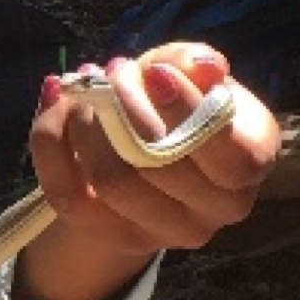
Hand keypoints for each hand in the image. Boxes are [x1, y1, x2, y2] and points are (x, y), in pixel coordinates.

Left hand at [13, 45, 280, 299]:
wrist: (144, 164)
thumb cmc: (180, 110)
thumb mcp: (194, 77)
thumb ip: (196, 64)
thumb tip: (204, 65)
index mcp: (249, 165)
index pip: (231, 155)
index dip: (188, 111)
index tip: (153, 72)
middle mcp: (213, 210)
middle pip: (159, 165)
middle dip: (125, 107)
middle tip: (109, 72)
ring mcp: (160, 232)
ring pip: (111, 180)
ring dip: (87, 124)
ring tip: (83, 90)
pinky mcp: (107, 235)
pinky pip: (66, 191)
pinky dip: (51, 141)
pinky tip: (56, 104)